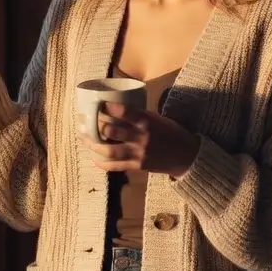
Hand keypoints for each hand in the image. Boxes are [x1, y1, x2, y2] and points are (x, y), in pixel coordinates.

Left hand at [78, 103, 200, 178]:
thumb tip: (118, 108)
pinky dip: (103, 164)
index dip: (108, 108)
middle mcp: (141, 136)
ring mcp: (139, 153)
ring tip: (85, 141)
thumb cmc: (171, 132)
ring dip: (94, 146)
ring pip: (110, 150)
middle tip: (86, 122)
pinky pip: (116, 166)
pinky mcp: (138, 166)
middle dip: (96, 127)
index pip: (123, 111)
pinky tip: (94, 159)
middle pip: (111, 131)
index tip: (98, 104)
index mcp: (147, 121)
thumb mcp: (158, 118)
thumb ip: (140, 116)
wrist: (186, 155)